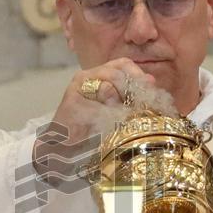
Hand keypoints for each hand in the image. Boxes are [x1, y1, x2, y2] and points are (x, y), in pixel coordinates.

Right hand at [33, 58, 155, 172]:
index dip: (138, 74)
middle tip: (139, 107)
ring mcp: (77, 89)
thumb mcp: (114, 109)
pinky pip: (97, 106)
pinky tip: (113, 125)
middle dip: (132, 90)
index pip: (123, 64)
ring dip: (121, 104)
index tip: (151, 88)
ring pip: (107, 86)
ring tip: (124, 117)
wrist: (61, 148)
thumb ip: (130, 95)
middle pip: (117, 73)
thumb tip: (152, 82)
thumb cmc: (90, 129)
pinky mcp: (71, 104)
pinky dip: (109, 116)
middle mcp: (86, 77)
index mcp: (97, 75)